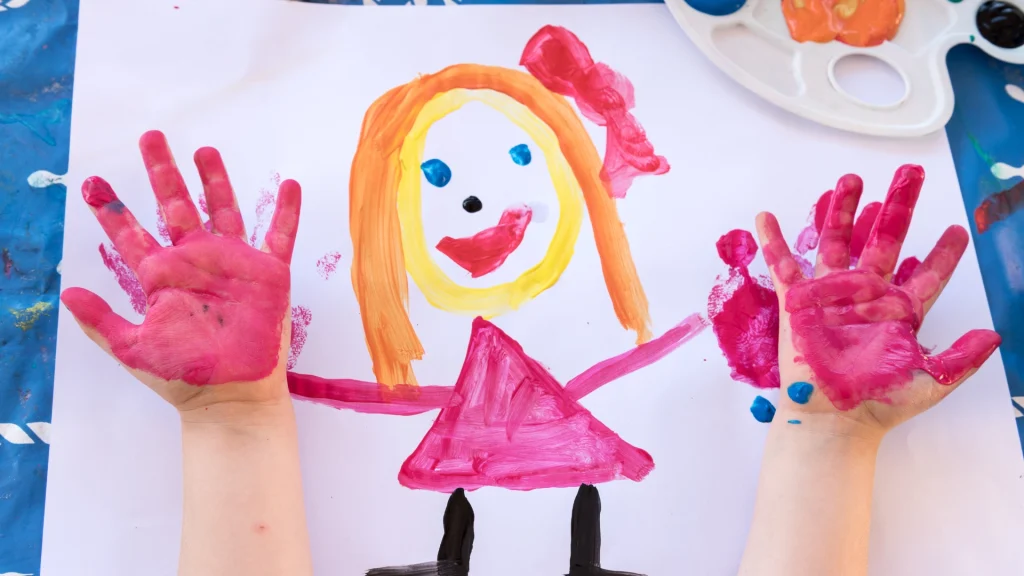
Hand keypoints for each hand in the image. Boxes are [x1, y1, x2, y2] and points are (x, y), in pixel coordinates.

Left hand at [61, 130, 300, 413]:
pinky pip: (280, 237)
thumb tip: (66, 294)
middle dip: (163, 173)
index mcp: (162, 277)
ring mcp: (233, 265)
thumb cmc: (182, 377)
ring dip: (216, 181)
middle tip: (151, 138)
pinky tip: (288, 185)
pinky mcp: (269, 275)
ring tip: (205, 150)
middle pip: (177, 206)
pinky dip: (286, 213)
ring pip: (224, 211)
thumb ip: (101, 322)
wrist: (230, 396)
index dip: (112, 210)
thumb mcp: (132, 349)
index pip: (132, 234)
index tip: (92, 183)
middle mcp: (196, 263)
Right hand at [756, 164, 1000, 435]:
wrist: (834, 419)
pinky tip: (765, 217)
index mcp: (899, 312)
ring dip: (843, 211)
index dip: (943, 254)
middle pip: (884, 241)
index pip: (927, 275)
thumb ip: (961, 358)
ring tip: (851, 180)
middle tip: (910, 174)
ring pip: (838, 242)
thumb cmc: (879, 404)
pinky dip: (773, 242)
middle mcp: (867, 297)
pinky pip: (783, 265)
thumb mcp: (930, 382)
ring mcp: (831, 296)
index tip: (958, 230)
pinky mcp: (798, 302)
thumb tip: (997, 336)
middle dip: (898, 208)